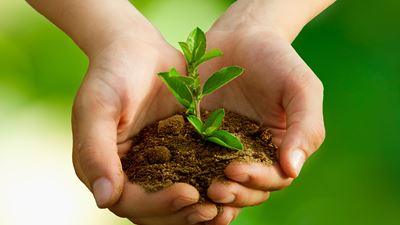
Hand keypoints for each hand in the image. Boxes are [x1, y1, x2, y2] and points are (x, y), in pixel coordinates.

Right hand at [72, 32, 220, 224]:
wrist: (137, 48)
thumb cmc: (112, 73)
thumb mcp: (98, 107)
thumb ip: (95, 152)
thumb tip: (105, 200)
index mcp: (105, 167)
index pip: (129, 201)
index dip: (158, 205)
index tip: (189, 194)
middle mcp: (129, 172)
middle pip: (154, 210)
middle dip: (182, 214)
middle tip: (213, 210)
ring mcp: (154, 163)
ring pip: (175, 200)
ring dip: (198, 210)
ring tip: (225, 208)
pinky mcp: (177, 152)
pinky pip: (192, 177)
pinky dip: (208, 187)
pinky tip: (231, 188)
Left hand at [201, 2, 325, 222]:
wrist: (240, 36)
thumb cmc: (276, 60)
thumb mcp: (300, 88)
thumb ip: (305, 127)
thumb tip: (292, 170)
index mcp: (279, 147)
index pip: (274, 178)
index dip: (257, 180)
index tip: (236, 169)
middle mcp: (253, 153)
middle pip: (247, 188)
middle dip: (234, 193)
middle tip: (215, 189)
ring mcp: (223, 148)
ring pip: (221, 182)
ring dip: (212, 193)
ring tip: (198, 191)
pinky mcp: (198, 138)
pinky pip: (193, 162)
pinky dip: (189, 177)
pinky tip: (177, 181)